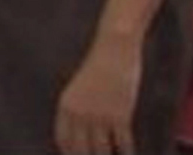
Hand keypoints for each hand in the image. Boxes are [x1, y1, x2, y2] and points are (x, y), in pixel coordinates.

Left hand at [55, 36, 140, 154]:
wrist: (114, 49)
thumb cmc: (98, 67)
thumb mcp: (78, 88)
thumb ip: (76, 109)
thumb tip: (82, 133)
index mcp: (66, 105)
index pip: (63, 140)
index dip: (71, 152)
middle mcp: (79, 113)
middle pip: (81, 150)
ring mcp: (100, 115)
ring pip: (102, 151)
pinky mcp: (120, 115)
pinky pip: (123, 143)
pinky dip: (126, 153)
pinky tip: (129, 154)